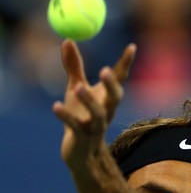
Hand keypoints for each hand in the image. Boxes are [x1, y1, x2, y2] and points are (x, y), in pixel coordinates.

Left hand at [52, 40, 136, 168]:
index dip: (126, 64)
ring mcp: (96, 127)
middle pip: (114, 98)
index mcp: (107, 99)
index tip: (132, 47)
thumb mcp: (75, 89)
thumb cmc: (79, 117)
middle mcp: (106, 112)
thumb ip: (74, 67)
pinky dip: (66, 116)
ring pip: (98, 115)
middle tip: (104, 70)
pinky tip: (55, 106)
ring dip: (90, 102)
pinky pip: (75, 127)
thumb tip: (67, 39)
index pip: (119, 79)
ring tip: (78, 88)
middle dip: (111, 85)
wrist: (80, 152)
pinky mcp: (83, 138)